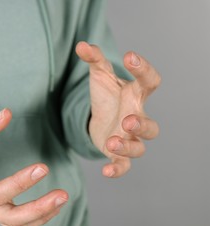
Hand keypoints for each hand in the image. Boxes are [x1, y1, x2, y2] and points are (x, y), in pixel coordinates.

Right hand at [0, 109, 67, 225]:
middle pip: (11, 219)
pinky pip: (19, 224)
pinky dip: (38, 218)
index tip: (43, 168)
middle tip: (63, 195)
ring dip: (42, 216)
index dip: (20, 183)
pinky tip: (53, 205)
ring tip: (63, 199)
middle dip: (39, 209)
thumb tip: (7, 113)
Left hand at [76, 42, 160, 177]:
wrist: (99, 117)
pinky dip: (117, 170)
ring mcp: (128, 139)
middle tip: (127, 120)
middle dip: (141, 125)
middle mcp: (136, 119)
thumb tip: (81, 45)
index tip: (129, 55)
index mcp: (135, 96)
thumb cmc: (106, 96)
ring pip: (139, 149)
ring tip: (112, 141)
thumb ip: (94, 60)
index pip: (149, 82)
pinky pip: (123, 166)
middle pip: (151, 127)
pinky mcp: (116, 153)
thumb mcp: (100, 75)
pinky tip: (105, 172)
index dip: (144, 69)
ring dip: (128, 148)